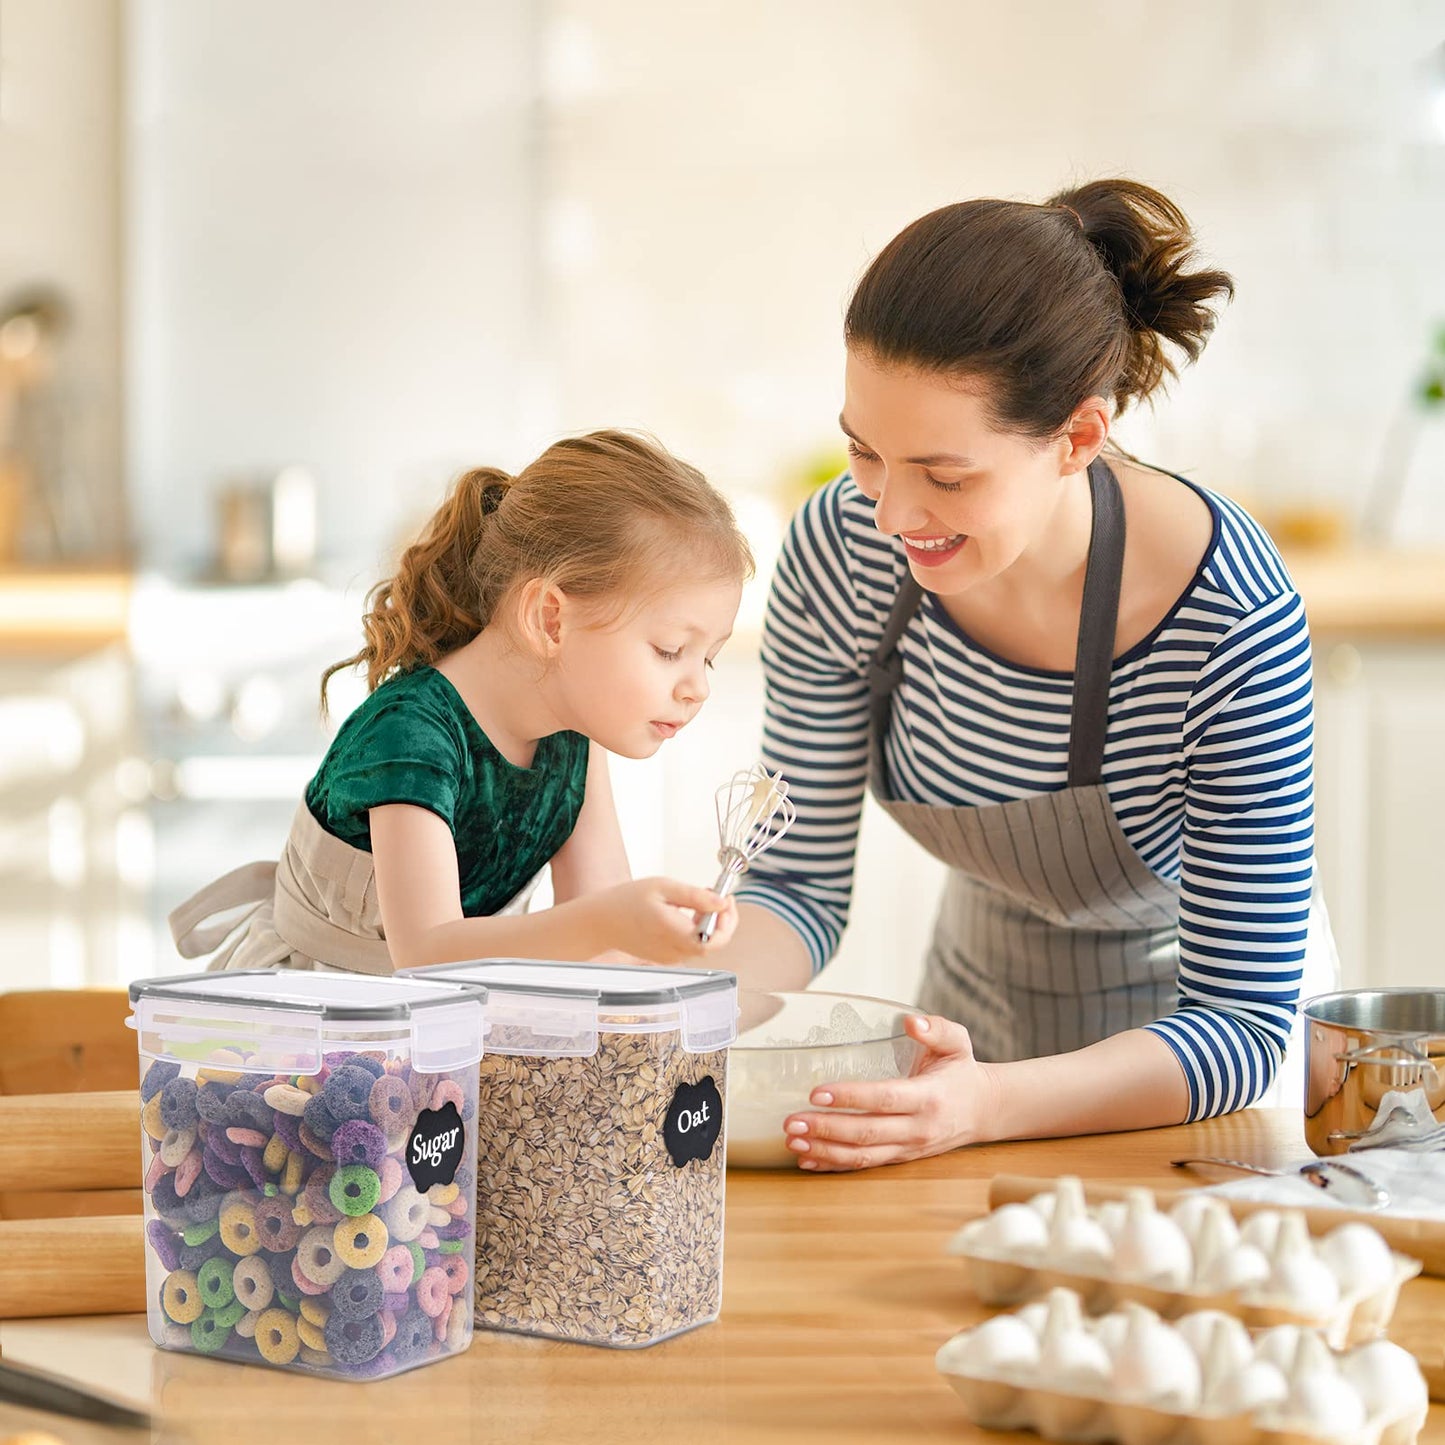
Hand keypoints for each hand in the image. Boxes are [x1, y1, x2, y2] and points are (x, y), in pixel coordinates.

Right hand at [590, 876, 737, 964]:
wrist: (602, 921)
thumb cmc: (627, 901)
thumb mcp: (663, 887)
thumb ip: (696, 896)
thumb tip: (721, 903)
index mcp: (673, 932)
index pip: (715, 940)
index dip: (728, 921)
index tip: (726, 900)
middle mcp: (674, 950)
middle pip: (714, 944)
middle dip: (722, 920)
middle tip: (718, 897)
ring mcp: (671, 958)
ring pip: (704, 945)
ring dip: (709, 924)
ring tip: (699, 901)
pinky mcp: (667, 958)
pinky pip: (691, 946)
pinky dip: (697, 931)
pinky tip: (687, 914)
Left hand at [780, 1013, 998, 1171]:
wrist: (984, 1110)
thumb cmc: (962, 1071)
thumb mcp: (957, 1042)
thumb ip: (936, 1028)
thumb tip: (910, 1021)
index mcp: (928, 1097)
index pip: (884, 1098)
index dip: (850, 1097)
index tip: (816, 1093)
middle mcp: (918, 1128)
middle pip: (867, 1133)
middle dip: (826, 1129)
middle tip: (791, 1122)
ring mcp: (909, 1148)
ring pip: (863, 1156)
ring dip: (824, 1151)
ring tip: (792, 1142)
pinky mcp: (901, 1158)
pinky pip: (865, 1166)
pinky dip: (835, 1165)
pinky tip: (808, 1160)